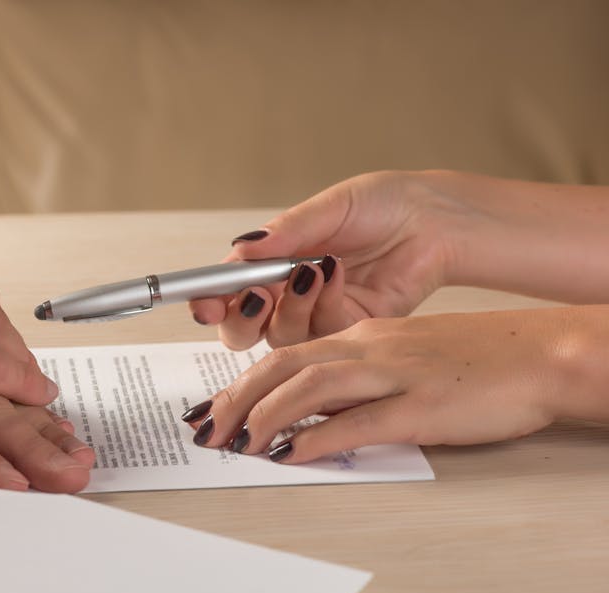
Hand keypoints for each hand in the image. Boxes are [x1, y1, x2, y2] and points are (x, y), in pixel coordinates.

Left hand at [183, 307, 608, 461]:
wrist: (540, 353)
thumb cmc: (476, 362)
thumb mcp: (404, 360)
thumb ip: (359, 381)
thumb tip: (314, 415)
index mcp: (364, 336)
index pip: (287, 354)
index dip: (243, 382)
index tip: (215, 408)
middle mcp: (370, 347)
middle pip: (284, 366)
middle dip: (236, 399)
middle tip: (206, 430)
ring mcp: (394, 373)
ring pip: (310, 387)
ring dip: (264, 416)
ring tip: (236, 445)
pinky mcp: (421, 404)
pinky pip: (358, 421)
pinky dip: (317, 437)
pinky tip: (290, 454)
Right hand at [190, 170, 466, 349]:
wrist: (435, 221)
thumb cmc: (383, 205)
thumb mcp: (328, 208)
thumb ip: (285, 232)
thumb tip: (241, 249)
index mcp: (271, 263)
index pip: (226, 292)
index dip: (208, 303)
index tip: (206, 305)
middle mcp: (287, 295)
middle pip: (240, 331)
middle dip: (239, 320)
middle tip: (257, 296)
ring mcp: (316, 316)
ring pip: (278, 339)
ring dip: (289, 307)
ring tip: (314, 269)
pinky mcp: (348, 331)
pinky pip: (321, 336)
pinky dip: (325, 305)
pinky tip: (339, 273)